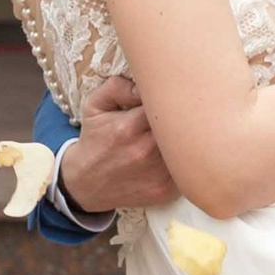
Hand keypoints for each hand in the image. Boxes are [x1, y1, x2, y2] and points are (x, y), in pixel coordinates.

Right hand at [60, 73, 175, 217]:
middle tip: (184, 111)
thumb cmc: (95, 139)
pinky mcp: (165, 190)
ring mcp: (157, 174)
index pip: (166, 103)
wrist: (87, 182)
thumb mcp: (96, 106)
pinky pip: (187, 169)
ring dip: (186, 138)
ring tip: (180, 132)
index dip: (171, 98)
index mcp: (128, 127)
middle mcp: (145, 151)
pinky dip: (185, 160)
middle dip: (184, 116)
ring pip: (187, 148)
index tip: (170, 97)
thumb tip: (143, 83)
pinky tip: (175, 155)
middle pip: (182, 126)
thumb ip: (117, 86)